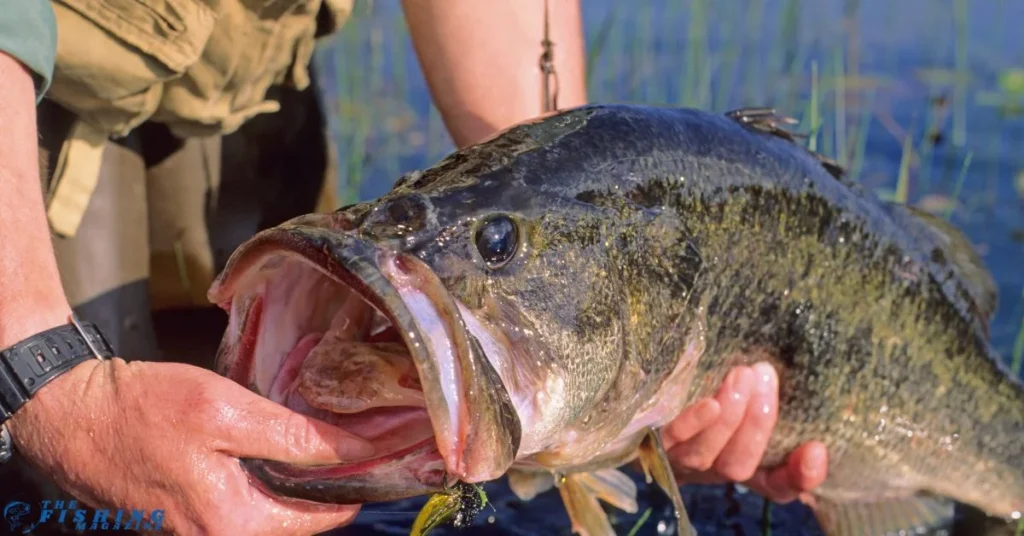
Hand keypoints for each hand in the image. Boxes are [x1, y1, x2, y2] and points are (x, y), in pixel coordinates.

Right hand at [7, 358, 374, 534]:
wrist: (70, 414)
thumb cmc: (143, 409)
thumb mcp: (227, 412)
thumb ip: (294, 437)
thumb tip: (354, 448)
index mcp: (234, 526)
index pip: (321, 520)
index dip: (356, 484)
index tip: (383, 452)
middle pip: (296, 520)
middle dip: (328, 483)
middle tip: (356, 440)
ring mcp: (195, 532)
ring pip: (268, 512)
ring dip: (296, 481)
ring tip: (321, 439)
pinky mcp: (181, 517)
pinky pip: (239, 504)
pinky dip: (263, 480)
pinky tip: (274, 446)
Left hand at [662, 362, 827, 503]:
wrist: (645, 405)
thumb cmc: (708, 398)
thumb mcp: (741, 400)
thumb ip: (767, 395)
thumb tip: (800, 379)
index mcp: (743, 465)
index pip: (778, 485)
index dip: (799, 475)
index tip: (815, 449)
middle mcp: (712, 470)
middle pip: (739, 466)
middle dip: (757, 424)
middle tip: (766, 378)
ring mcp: (679, 459)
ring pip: (706, 454)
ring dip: (729, 416)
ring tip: (742, 375)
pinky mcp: (651, 443)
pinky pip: (672, 439)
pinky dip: (693, 423)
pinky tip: (709, 403)